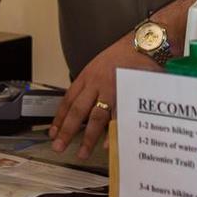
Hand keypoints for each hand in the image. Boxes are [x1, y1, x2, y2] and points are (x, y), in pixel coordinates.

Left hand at [49, 36, 161, 159]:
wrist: (144, 43)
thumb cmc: (124, 54)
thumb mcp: (101, 66)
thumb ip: (92, 85)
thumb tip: (85, 107)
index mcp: (87, 77)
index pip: (68, 100)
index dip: (59, 118)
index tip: (53, 132)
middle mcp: (96, 84)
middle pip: (77, 112)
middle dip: (66, 131)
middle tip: (58, 147)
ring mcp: (112, 91)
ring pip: (96, 118)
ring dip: (88, 138)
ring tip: (82, 153)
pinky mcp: (127, 95)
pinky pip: (118, 118)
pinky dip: (112, 133)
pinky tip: (107, 145)